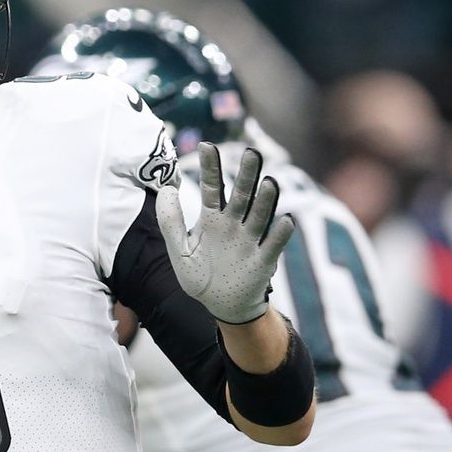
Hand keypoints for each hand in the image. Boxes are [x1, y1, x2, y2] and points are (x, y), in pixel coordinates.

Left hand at [155, 143, 294, 324]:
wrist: (220, 306)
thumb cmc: (200, 275)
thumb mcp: (179, 249)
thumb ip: (170, 221)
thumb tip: (165, 189)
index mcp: (212, 219)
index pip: (211, 188)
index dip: (210, 168)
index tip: (206, 145)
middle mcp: (234, 224)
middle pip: (241, 196)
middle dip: (247, 175)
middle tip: (251, 152)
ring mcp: (250, 241)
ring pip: (259, 216)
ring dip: (265, 200)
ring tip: (269, 182)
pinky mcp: (262, 261)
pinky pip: (272, 246)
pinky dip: (279, 235)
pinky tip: (286, 221)